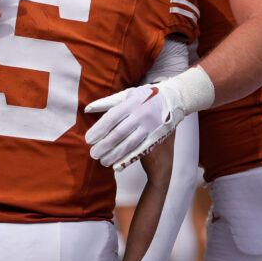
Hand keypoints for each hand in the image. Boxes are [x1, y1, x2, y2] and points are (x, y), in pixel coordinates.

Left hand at [84, 64, 213, 168]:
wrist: (174, 99)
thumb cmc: (146, 96)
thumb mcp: (127, 94)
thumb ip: (106, 102)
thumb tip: (87, 109)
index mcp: (131, 103)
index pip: (112, 118)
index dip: (99, 130)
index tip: (88, 140)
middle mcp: (140, 115)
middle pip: (119, 133)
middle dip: (104, 145)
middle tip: (93, 154)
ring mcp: (150, 127)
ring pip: (130, 144)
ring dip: (115, 155)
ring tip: (103, 162)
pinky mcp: (157, 136)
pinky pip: (141, 150)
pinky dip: (128, 159)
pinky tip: (117, 166)